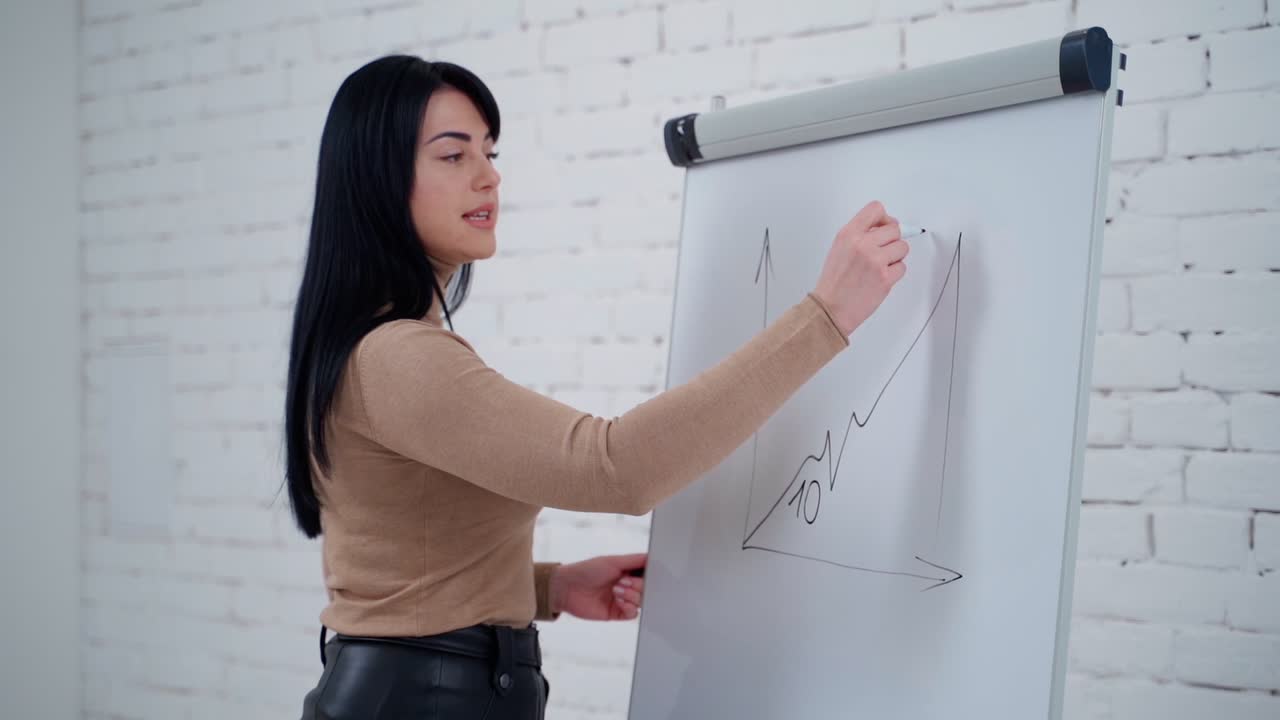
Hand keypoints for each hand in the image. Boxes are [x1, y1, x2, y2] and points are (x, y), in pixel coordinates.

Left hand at [548, 553, 645, 620]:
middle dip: (638, 585)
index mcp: (627, 571)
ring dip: (631, 596)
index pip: (647, 574)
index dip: (650, 575)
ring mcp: (622, 600)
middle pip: (647, 589)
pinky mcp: (616, 614)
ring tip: (616, 590)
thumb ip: (634, 560)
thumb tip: (652, 556)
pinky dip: (629, 608)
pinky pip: (633, 614)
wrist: (567, 588)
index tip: (649, 574)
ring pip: (641, 602)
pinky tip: (619, 602)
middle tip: (623, 581)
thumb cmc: (587, 570)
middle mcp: (627, 585)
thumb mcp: (613, 561)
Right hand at [812, 200, 908, 335]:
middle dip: (892, 240)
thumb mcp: (839, 248)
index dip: (885, 218)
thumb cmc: (834, 282)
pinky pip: (902, 267)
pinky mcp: (885, 278)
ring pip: (902, 248)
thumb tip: (886, 227)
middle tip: (882, 252)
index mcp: (848, 234)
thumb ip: (860, 234)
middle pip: (895, 229)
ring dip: (895, 257)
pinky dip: (894, 273)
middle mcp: (862, 244)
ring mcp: (875, 261)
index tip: (884, 227)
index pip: (876, 209)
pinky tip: (880, 279)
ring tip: (880, 267)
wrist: (830, 308)